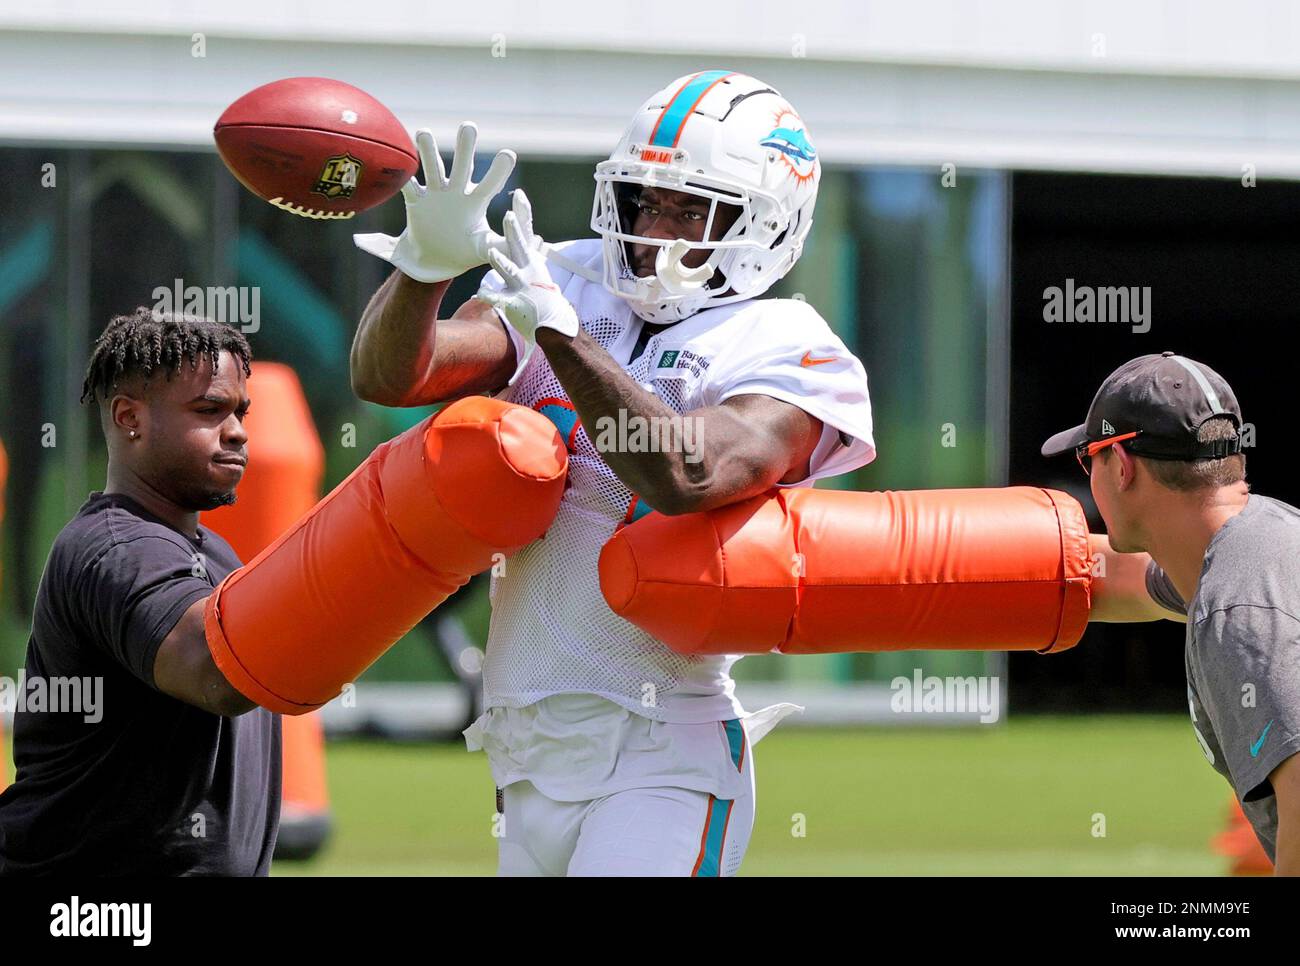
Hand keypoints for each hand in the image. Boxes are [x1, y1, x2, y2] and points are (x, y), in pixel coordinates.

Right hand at [353, 122, 514, 282]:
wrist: (435, 261)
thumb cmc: (464, 251)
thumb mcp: (485, 248)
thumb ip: (503, 245)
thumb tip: (533, 245)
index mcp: (476, 202)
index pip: (490, 184)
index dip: (498, 171)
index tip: (508, 154)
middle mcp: (456, 192)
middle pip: (462, 166)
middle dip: (464, 147)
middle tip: (469, 127)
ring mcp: (435, 194)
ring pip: (433, 168)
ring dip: (429, 151)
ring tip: (424, 132)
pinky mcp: (416, 202)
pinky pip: (408, 187)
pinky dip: (403, 178)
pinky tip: (400, 164)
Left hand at [476, 190, 578, 378]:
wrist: (552, 323)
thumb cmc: (541, 294)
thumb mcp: (535, 269)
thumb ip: (524, 249)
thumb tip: (522, 226)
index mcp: (532, 260)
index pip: (528, 232)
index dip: (523, 213)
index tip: (519, 194)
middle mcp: (529, 270)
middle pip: (520, 247)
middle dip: (514, 231)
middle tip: (508, 215)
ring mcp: (522, 287)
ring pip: (510, 272)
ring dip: (502, 262)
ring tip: (492, 252)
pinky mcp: (514, 304)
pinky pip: (499, 299)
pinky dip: (490, 296)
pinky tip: (480, 293)